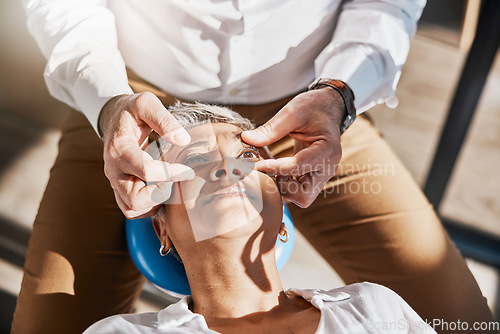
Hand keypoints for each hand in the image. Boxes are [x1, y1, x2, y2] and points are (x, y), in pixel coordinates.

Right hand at [100, 92, 194, 218]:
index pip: (145, 170)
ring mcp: (115, 182)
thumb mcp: (146, 103)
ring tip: (169, 186)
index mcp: (119, 149)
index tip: (187, 169)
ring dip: (154, 203)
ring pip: (131, 209)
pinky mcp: (119, 189)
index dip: (170, 173)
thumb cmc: (132, 111)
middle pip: (134, 198)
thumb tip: (183, 140)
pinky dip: (148, 207)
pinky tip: (161, 191)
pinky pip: (131, 210)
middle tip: (176, 181)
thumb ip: (164, 119)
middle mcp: (113, 170)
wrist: (113, 118)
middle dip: (161, 194)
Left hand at [241, 88, 344, 207]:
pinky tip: (272, 169)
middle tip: (266, 169)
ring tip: (268, 167)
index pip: (298, 167)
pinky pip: (297, 191)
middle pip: (304, 195)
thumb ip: (271, 128)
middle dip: (281, 186)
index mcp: (327, 150)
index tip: (255, 164)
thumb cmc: (313, 108)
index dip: (274, 168)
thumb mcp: (292, 112)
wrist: (327, 109)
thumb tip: (247, 139)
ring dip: (281, 187)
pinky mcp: (313, 177)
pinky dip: (283, 184)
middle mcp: (327, 168)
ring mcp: (321, 176)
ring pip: (300, 197)